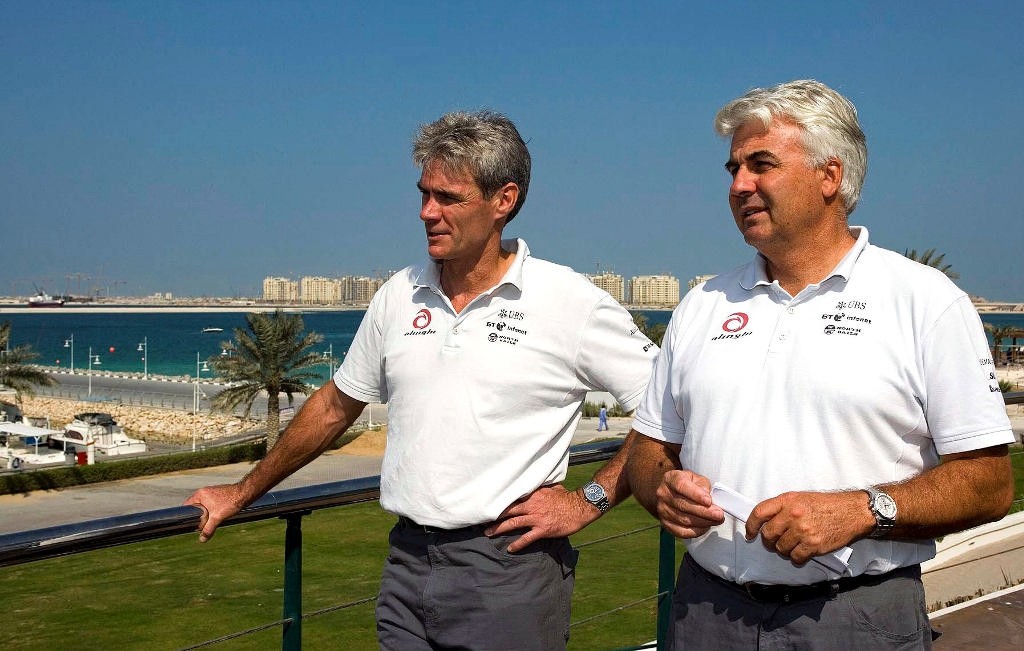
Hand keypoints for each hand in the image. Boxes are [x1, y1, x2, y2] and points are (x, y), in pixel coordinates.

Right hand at [184, 484, 245, 542]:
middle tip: (203, 525)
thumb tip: (202, 540)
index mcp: (200, 495)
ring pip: (204, 507)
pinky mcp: (218, 495)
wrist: (245, 494)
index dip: (187, 516)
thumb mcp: (217, 518)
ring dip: (207, 515)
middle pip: (195, 508)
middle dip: (199, 517)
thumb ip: (208, 529)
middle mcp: (204, 492)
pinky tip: (218, 516)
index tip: (190, 524)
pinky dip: (212, 511)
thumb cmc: (231, 502)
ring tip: (212, 521)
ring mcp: (211, 493)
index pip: (186, 506)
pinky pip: (211, 505)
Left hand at [485, 484, 595, 552]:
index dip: (499, 501)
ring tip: (488, 533)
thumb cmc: (566, 497)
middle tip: (481, 520)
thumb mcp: (551, 487)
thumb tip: (532, 482)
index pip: (511, 497)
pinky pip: (527, 538)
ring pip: (513, 523)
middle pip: (508, 510)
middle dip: (493, 515)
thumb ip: (539, 488)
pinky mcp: (543, 529)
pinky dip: (518, 544)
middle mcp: (531, 505)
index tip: (488, 503)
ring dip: (499, 529)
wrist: (579, 507)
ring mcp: (536, 518)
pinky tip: (510, 548)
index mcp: (532, 494)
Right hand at [656, 470, 724, 538]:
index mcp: (670, 479)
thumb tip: (708, 498)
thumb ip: (703, 486)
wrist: (673, 493)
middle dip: (704, 511)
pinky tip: (705, 526)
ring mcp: (662, 510)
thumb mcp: (696, 478)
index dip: (696, 494)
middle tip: (719, 514)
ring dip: (703, 522)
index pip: (681, 485)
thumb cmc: (687, 484)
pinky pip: (681, 532)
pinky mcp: (666, 524)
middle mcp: (663, 494)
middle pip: (683, 505)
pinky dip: (696, 531)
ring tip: (716, 520)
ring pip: (684, 520)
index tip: (708, 501)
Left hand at [746, 491, 869, 564]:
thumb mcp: (801, 498)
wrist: (853, 512)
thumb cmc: (827, 505)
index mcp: (787, 500)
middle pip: (768, 534)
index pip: (759, 513)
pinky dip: (797, 558)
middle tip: (774, 542)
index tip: (750, 533)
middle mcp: (793, 514)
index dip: (751, 525)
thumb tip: (765, 522)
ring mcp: (803, 530)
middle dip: (769, 541)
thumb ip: (782, 508)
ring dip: (784, 550)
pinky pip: (795, 557)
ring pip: (780, 548)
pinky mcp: (813, 545)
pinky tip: (802, 553)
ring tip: (793, 545)